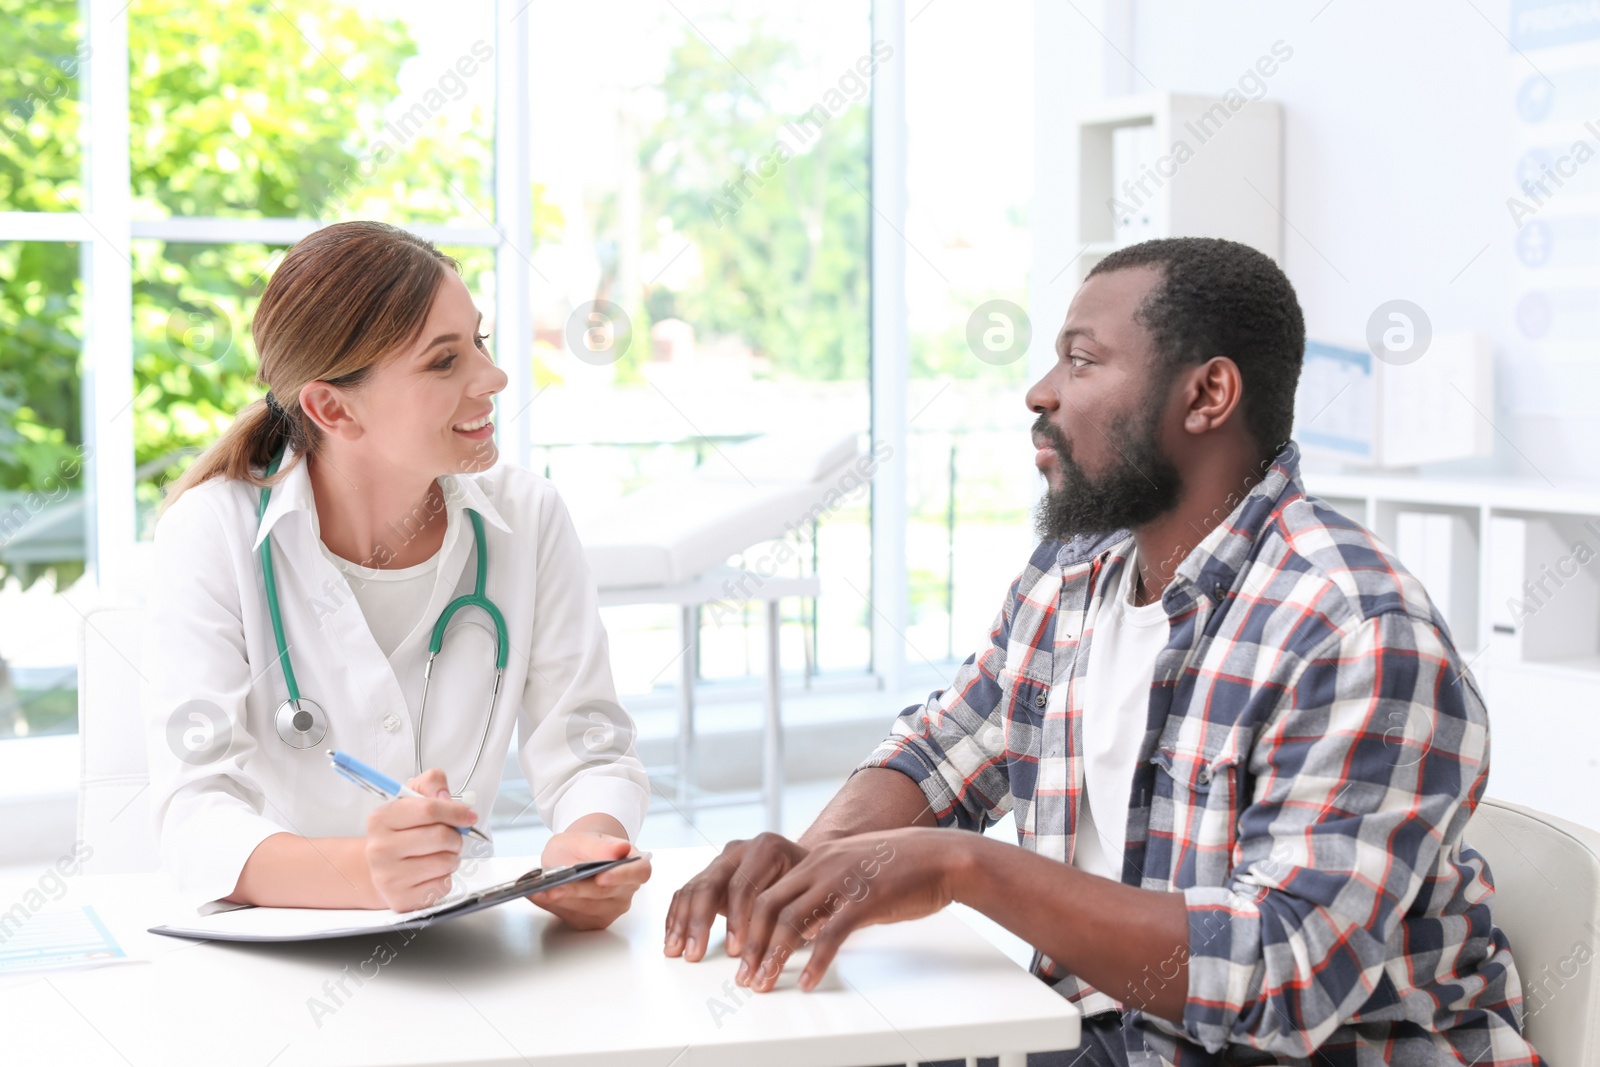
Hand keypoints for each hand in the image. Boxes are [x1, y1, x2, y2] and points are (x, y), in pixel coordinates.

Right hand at [364, 767, 478, 912]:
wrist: (380, 869)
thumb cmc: (401, 832)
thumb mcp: (410, 799)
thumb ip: (430, 784)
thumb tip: (445, 797)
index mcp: (381, 819)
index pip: (429, 809)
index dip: (455, 811)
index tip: (468, 816)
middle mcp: (379, 848)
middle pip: (441, 836)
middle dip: (456, 836)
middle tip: (451, 838)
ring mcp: (388, 877)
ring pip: (446, 862)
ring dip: (452, 857)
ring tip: (439, 855)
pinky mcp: (402, 899)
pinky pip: (443, 885)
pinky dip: (445, 878)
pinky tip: (431, 873)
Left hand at [529, 825, 649, 930]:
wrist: (574, 858)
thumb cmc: (583, 848)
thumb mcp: (585, 839)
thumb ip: (599, 847)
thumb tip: (620, 849)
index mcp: (633, 864)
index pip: (639, 872)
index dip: (623, 876)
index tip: (602, 877)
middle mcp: (625, 890)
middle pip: (605, 893)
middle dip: (578, 890)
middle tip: (556, 886)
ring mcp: (610, 908)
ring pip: (586, 907)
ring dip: (562, 900)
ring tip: (541, 890)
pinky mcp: (590, 921)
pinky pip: (572, 915)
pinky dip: (553, 906)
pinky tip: (540, 896)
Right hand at [663, 831, 809, 961]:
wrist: (802, 865)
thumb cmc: (807, 885)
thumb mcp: (809, 895)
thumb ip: (795, 917)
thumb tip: (781, 946)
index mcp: (766, 849)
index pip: (744, 885)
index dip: (736, 920)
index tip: (735, 950)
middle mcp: (739, 850)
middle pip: (711, 883)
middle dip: (700, 922)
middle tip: (694, 953)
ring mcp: (721, 860)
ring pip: (693, 888)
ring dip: (681, 923)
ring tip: (675, 951)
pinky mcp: (709, 874)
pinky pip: (686, 893)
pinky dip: (677, 917)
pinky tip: (672, 938)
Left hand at [734, 827, 960, 992]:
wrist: (942, 857)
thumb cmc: (901, 868)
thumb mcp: (853, 870)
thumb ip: (826, 892)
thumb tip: (806, 924)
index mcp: (816, 858)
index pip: (767, 891)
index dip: (748, 925)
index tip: (741, 953)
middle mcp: (822, 866)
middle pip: (768, 905)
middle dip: (751, 944)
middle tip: (744, 975)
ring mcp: (843, 881)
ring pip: (791, 920)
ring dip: (774, 955)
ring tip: (765, 981)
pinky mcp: (865, 899)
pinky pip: (831, 934)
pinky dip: (815, 961)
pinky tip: (808, 981)